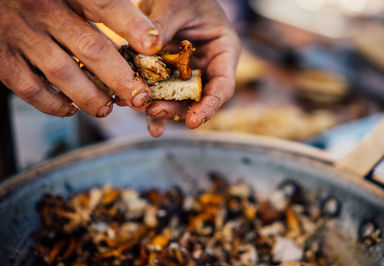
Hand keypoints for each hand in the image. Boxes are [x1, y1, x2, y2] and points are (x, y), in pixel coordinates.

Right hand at [0, 0, 162, 117]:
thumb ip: (100, 5)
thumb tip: (145, 38)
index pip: (105, 4)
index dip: (132, 26)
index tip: (153, 46)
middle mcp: (42, 8)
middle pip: (91, 47)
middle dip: (121, 78)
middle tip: (140, 97)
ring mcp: (19, 33)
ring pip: (63, 72)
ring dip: (91, 96)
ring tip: (107, 109)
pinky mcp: (2, 58)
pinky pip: (30, 88)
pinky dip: (54, 104)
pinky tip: (71, 108)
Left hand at [142, 0, 240, 136]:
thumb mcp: (174, 3)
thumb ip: (162, 25)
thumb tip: (146, 51)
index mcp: (223, 50)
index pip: (222, 85)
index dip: (209, 106)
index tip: (194, 121)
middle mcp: (207, 66)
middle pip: (198, 96)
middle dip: (179, 108)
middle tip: (156, 110)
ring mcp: (187, 72)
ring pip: (179, 98)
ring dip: (164, 108)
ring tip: (148, 112)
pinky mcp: (169, 73)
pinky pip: (162, 91)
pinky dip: (153, 102)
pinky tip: (147, 119)